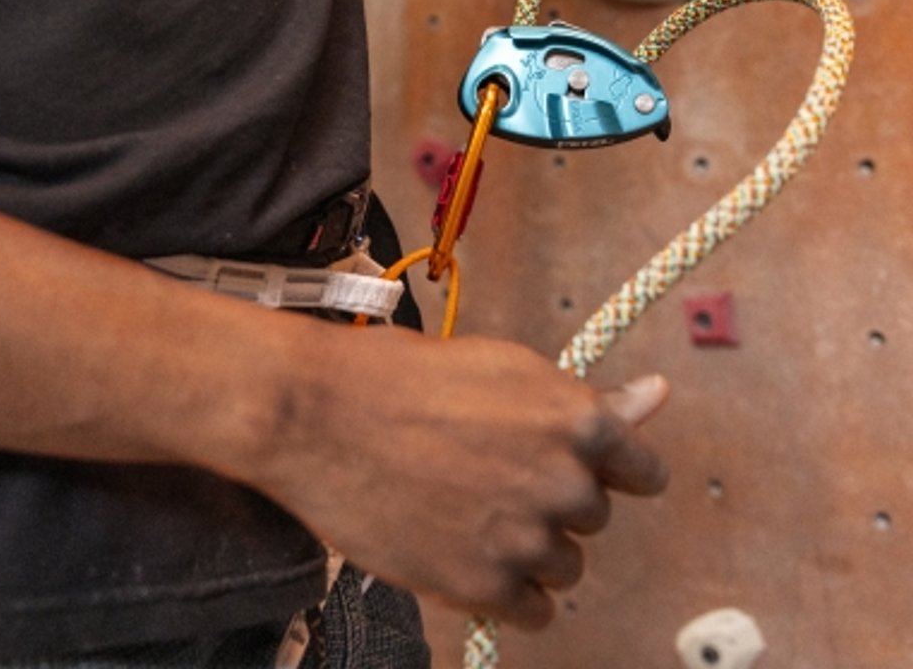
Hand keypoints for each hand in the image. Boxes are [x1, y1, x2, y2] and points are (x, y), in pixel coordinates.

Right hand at [254, 325, 667, 629]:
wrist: (319, 416)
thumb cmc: (404, 377)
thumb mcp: (502, 369)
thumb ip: (583, 398)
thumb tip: (658, 394)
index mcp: (578, 421)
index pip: (642, 471)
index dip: (601, 467)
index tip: (566, 466)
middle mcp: (566, 484)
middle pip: (591, 517)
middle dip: (550, 499)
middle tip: (484, 473)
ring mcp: (527, 541)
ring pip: (565, 566)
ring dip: (528, 548)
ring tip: (465, 510)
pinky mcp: (486, 589)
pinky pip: (533, 609)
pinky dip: (506, 590)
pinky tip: (462, 550)